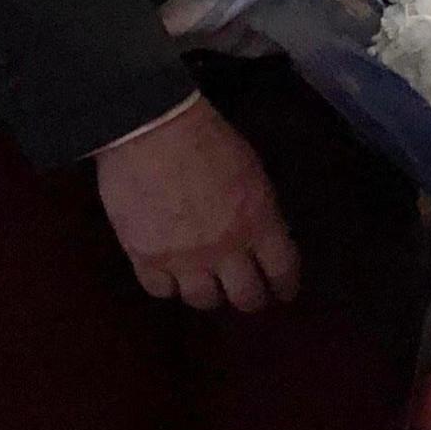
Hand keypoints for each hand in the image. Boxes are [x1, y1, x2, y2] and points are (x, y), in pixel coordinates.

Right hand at [91, 96, 301, 311]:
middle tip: (246, 295)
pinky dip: (167, 285)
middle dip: (250, 298)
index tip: (283, 291)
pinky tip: (168, 275)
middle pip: (246, 297)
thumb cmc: (205, 137)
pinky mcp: (146, 258)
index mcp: (258, 222)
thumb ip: (259, 210)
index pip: (282, 270)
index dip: (285, 285)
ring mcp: (185, 258)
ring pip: (203, 300)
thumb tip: (261, 235)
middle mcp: (226, 249)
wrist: (151, 129)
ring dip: (208, 293)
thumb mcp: (252, 170)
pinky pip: (160, 290)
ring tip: (204, 284)